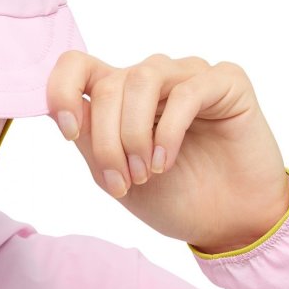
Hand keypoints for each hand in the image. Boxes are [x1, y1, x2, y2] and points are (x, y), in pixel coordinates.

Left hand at [46, 52, 288, 251]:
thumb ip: (89, 139)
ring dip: (135, 133)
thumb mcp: (113, 175)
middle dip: (107, 140)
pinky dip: (168, 131)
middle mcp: (151, 80)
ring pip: (142, 79)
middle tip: (123, 181)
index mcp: (119, 97)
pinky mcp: (226, 82)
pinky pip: (187, 91)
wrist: (225, 222)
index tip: (69, 134)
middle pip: (108, 84)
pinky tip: (166, 161)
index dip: (62, 91)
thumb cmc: (171, 197)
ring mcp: (188, 76)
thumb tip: (63, 108)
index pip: (77, 65)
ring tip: (146, 172)